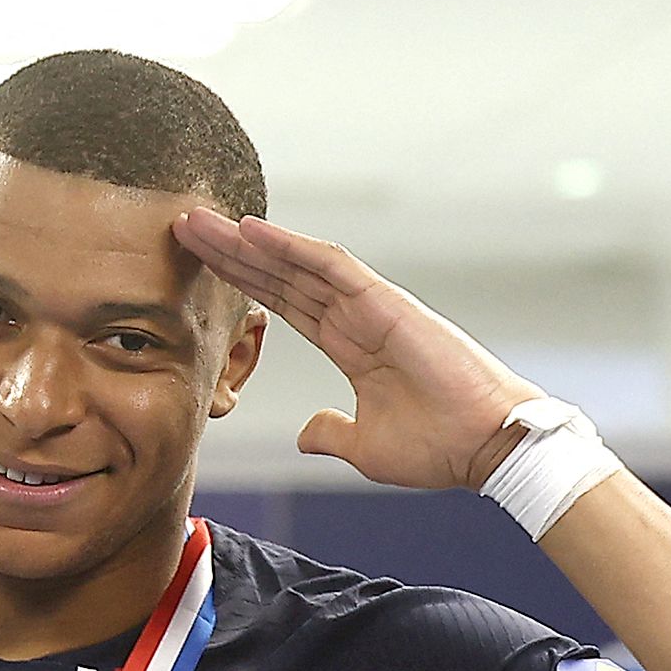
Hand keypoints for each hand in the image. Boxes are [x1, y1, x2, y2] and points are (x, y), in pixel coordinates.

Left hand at [170, 207, 540, 490]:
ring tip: (202, 222)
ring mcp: (370, 305)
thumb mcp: (365, 446)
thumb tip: (306, 431)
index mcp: (351, 345)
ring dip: (248, 242)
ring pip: (297, 263)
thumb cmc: (439, 447)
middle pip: (281, 275)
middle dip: (231, 253)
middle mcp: (356, 317)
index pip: (285, 304)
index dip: (243, 283)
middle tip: (184, 227)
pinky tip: (252, 231)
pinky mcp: (386, 303)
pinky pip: (331, 266)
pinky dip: (291, 246)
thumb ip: (331, 432)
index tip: (201, 267)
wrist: (485, 447)